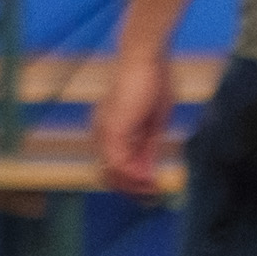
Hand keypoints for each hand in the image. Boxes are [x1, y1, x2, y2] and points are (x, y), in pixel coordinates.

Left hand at [97, 45, 174, 192]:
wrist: (145, 57)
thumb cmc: (152, 82)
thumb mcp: (154, 123)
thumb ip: (148, 148)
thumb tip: (149, 172)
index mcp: (110, 130)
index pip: (115, 166)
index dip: (132, 183)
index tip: (151, 192)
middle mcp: (102, 133)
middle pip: (111, 175)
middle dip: (132, 191)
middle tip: (151, 198)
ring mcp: (104, 132)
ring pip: (114, 172)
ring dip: (134, 187)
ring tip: (152, 193)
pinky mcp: (112, 130)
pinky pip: (119, 162)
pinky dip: (134, 176)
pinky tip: (149, 180)